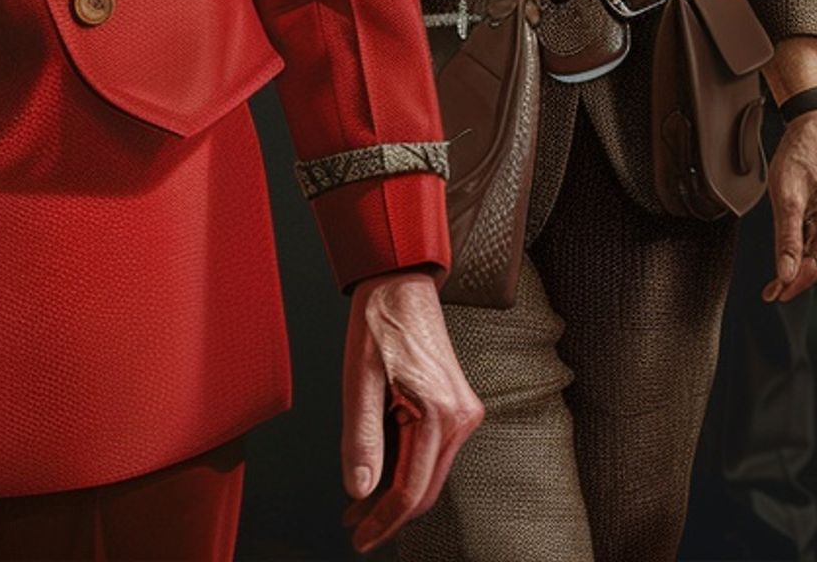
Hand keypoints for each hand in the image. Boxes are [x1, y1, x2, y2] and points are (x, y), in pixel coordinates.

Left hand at [340, 271, 483, 552]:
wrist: (400, 280)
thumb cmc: (378, 320)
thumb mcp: (359, 378)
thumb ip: (361, 438)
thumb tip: (359, 491)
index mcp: (439, 414)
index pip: (410, 490)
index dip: (382, 520)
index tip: (358, 537)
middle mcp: (460, 419)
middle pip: (424, 488)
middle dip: (388, 513)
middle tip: (354, 526)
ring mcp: (462, 413)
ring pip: (429, 473)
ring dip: (396, 492)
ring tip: (359, 505)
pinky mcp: (456, 406)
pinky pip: (432, 451)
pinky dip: (406, 467)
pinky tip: (380, 472)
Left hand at [763, 114, 816, 302]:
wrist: (808, 133)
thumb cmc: (798, 158)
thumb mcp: (786, 200)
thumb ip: (786, 238)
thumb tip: (784, 272)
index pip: (816, 264)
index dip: (794, 282)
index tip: (775, 295)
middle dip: (793, 275)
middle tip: (770, 291)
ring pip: (815, 250)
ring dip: (795, 260)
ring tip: (774, 276)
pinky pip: (816, 238)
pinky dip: (799, 245)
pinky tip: (787, 252)